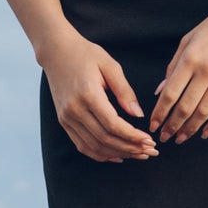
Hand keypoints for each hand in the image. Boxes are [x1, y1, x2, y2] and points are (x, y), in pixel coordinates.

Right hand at [43, 30, 156, 163]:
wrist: (56, 52)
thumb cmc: (86, 54)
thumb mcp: (110, 66)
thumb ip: (124, 91)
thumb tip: (138, 115)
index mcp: (88, 95)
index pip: (113, 125)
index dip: (133, 137)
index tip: (149, 140)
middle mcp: (74, 110)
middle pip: (105, 139)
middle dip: (130, 148)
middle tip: (150, 151)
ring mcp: (67, 118)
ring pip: (94, 146)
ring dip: (118, 154)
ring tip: (138, 154)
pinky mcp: (64, 121)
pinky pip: (82, 145)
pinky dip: (100, 154)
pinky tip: (117, 156)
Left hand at [149, 0, 207, 142]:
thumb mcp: (188, 40)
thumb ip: (173, 66)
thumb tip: (160, 92)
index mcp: (190, 58)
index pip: (170, 93)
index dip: (160, 113)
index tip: (153, 125)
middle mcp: (207, 70)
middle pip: (185, 107)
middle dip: (172, 126)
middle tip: (164, 138)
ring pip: (204, 112)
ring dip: (190, 129)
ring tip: (181, 138)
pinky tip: (205, 133)